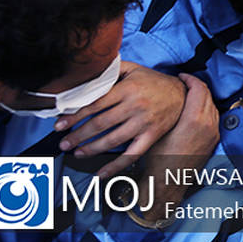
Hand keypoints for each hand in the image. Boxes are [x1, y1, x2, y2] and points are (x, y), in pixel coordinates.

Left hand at [56, 62, 186, 177]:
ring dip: (91, 149)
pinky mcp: (151, 135)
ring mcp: (144, 123)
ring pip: (113, 140)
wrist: (182, 93)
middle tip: (64, 143)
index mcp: (128, 89)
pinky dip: (115, 166)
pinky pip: (132, 154)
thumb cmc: (153, 81)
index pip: (95, 104)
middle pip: (100, 124)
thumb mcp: (133, 68)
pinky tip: (101, 173)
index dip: (75, 116)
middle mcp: (135, 106)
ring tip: (77, 152)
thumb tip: (86, 73)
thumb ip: (111, 70)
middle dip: (78, 135)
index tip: (60, 125)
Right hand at [149, 74, 219, 157]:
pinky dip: (206, 109)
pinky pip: (214, 117)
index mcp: (194, 119)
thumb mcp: (158, 131)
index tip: (181, 77)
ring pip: (212, 105)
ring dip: (201, 97)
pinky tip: (193, 111)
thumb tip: (166, 95)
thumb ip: (166, 111)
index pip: (198, 88)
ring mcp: (213, 132)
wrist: (168, 183)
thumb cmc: (158, 159)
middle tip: (183, 83)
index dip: (189, 79)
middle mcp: (208, 124)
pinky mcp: (214, 140)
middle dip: (196, 86)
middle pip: (207, 94)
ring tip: (187, 96)